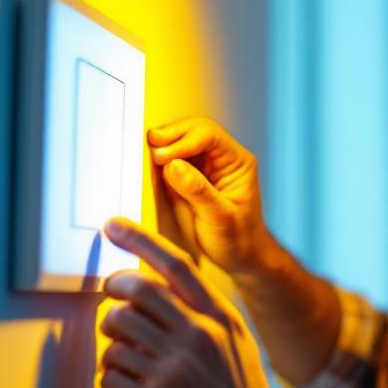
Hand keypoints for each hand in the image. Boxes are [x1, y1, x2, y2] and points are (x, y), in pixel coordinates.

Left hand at [98, 216, 288, 387]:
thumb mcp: (236, 342)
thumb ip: (203, 313)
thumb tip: (153, 287)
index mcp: (219, 319)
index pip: (174, 266)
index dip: (139, 239)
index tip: (113, 225)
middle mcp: (197, 339)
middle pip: (133, 292)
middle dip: (113, 294)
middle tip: (113, 304)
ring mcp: (172, 373)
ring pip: (114, 336)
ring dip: (113, 347)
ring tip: (132, 363)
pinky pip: (108, 377)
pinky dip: (113, 382)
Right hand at [147, 118, 272, 274]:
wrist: (240, 256)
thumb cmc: (238, 239)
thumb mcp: (221, 218)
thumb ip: (198, 192)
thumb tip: (173, 165)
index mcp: (237, 162)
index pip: (210, 136)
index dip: (185, 140)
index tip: (165, 157)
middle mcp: (221, 158)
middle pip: (194, 131)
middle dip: (171, 136)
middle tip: (151, 147)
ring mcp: (204, 166)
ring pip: (181, 141)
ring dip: (163, 144)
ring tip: (147, 153)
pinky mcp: (189, 176)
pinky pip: (172, 159)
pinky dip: (160, 159)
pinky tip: (149, 164)